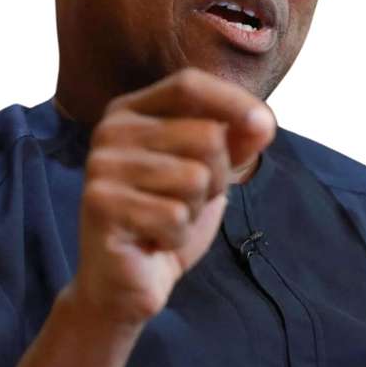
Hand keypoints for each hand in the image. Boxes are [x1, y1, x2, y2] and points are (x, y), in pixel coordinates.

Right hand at [70, 68, 275, 324]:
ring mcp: (101, 166)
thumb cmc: (168, 218)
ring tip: (166, 220)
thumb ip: (236, 141)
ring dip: (194, 210)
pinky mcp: (100, 205)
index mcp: (133, 111)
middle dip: (215, 177)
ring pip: (195, 178)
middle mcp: (111, 130)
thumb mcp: (210, 172)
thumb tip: (263, 121)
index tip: (265, 125)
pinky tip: (152, 241)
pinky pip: (176, 216)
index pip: (189, 84)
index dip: (233, 100)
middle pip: (206, 135)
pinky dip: (176, 237)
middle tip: (185, 201)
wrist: (125, 283)